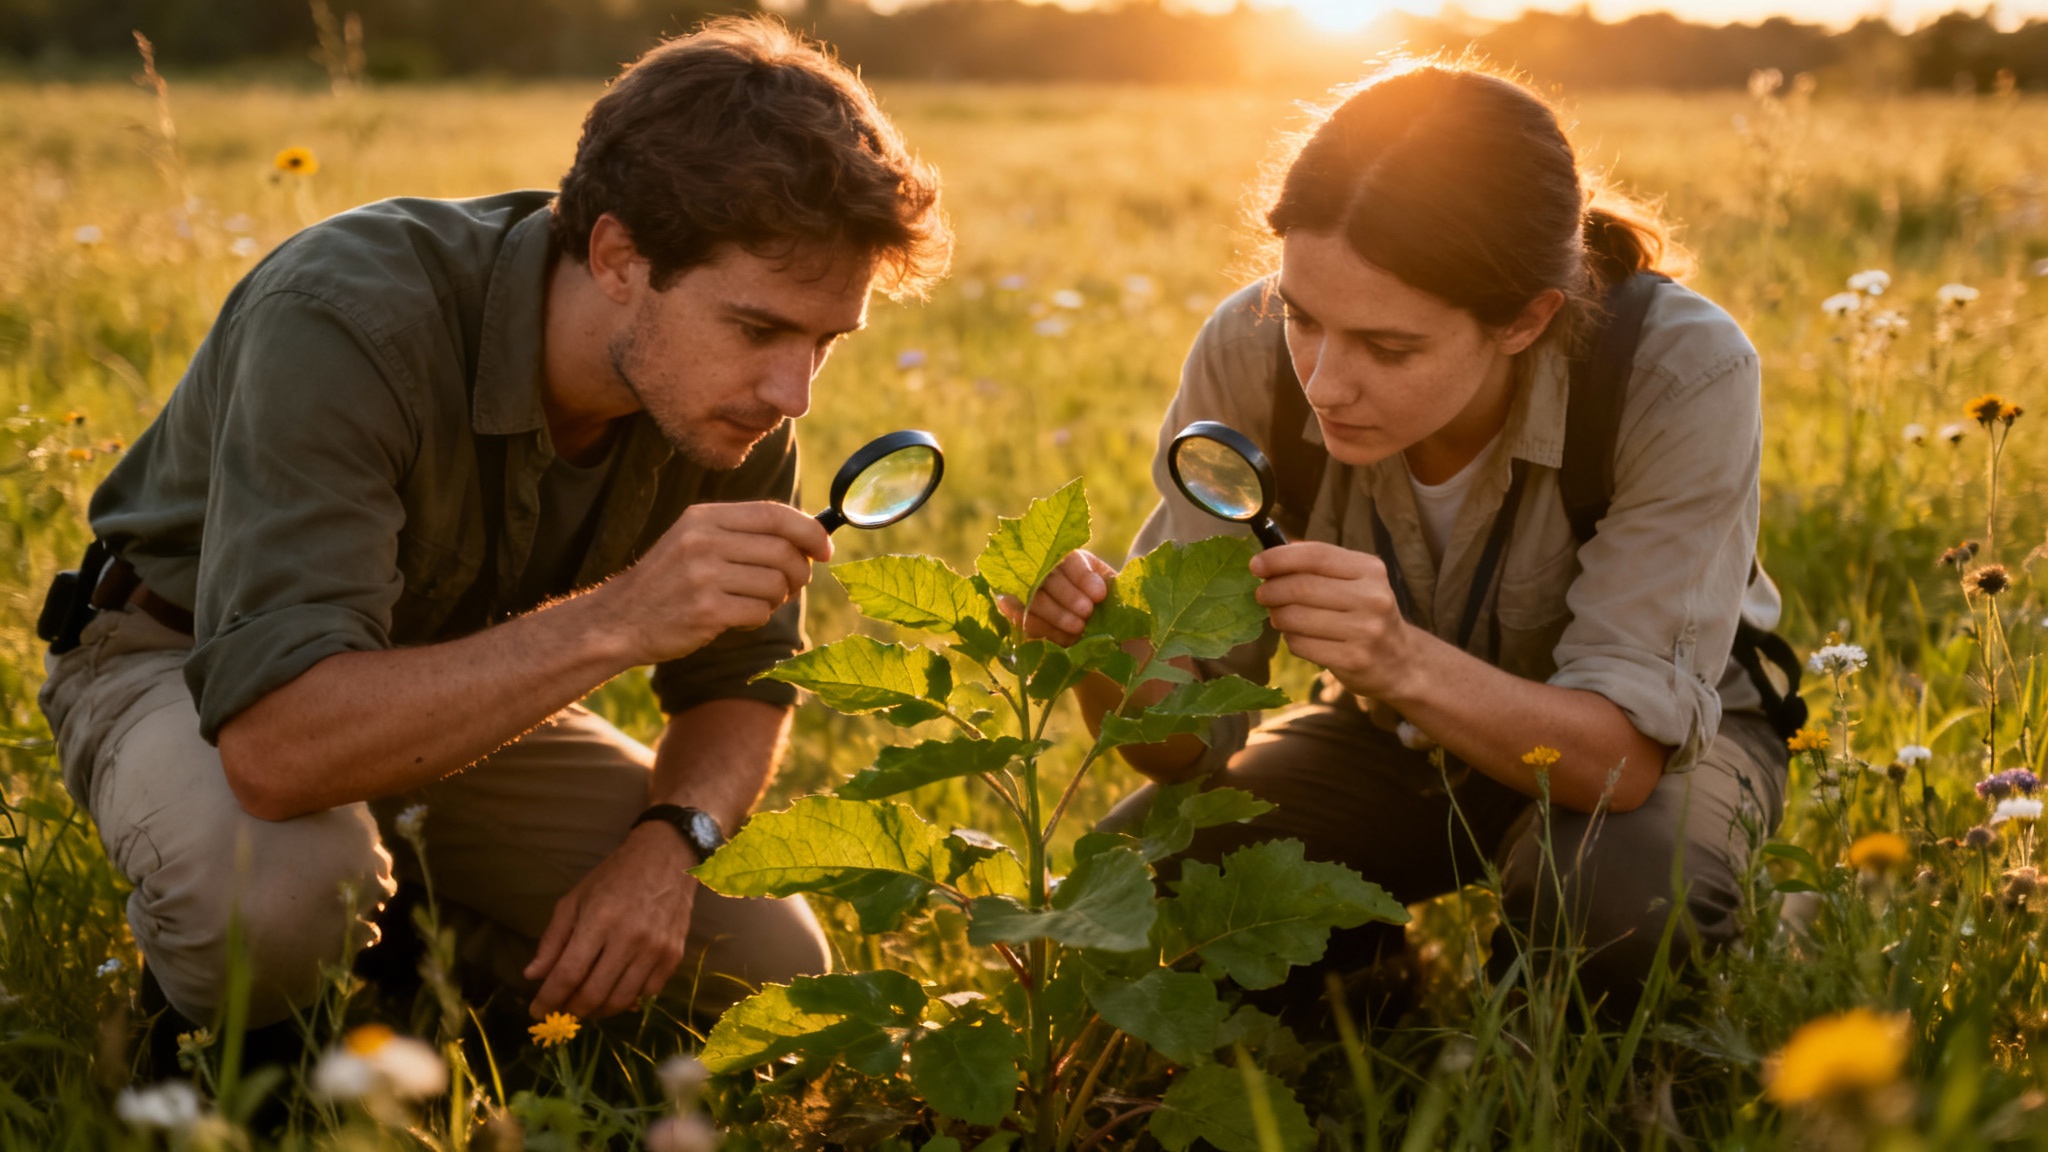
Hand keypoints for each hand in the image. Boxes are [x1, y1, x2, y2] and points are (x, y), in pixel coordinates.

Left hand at [525, 823, 698, 1019]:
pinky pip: (648, 994)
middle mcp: (629, 938)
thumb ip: (553, 939)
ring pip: (621, 1000)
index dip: (549, 999)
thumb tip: (533, 975)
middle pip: (594, 994)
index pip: (568, 974)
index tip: (536, 1012)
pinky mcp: (674, 956)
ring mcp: (655, 949)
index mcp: (599, 920)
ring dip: (597, 1012)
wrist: (667, 858)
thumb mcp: (575, 899)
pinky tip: (614, 994)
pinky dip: (627, 1001)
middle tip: (560, 1013)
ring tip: (584, 1008)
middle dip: (571, 1011)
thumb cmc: (615, 876)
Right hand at [601, 501, 831, 665]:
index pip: (774, 514)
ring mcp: (703, 576)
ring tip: (755, 601)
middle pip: (783, 551)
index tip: (825, 549)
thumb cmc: (670, 581)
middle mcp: (703, 541)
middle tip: (791, 585)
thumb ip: (744, 532)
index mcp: (704, 517)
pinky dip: (758, 618)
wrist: (620, 619)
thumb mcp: (695, 539)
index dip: (809, 531)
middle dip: (799, 572)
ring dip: (777, 598)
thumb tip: (810, 536)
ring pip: (776, 584)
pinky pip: (759, 612)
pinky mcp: (706, 611)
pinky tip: (738, 617)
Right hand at [996, 550, 1116, 644]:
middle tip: (1087, 613)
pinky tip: (1065, 639)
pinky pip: (1023, 620)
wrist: (1099, 638)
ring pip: (1033, 598)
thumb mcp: (1117, 596)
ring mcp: (1027, 593)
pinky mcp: (1018, 616)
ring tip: (1078, 628)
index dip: (1082, 577)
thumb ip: (1117, 591)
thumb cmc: (1110, 612)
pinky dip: (1044, 630)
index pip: (1070, 560)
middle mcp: (1046, 571)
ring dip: (1055, 614)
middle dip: (1068, 595)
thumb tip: (1122, 594)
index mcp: (1072, 561)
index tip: (1099, 595)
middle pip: (1047, 576)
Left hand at [1251, 543, 1417, 701]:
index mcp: (1370, 570)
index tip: (1256, 565)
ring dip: (1277, 616)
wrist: (1400, 660)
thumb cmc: (1365, 613)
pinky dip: (1290, 639)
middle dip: (1271, 590)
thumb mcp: (1355, 581)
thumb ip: (1319, 565)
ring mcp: (1365, 631)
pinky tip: (1296, 636)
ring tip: (1278, 616)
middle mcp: (1372, 598)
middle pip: (1302, 587)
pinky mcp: (1353, 659)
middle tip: (1261, 594)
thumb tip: (1273, 552)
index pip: (1316, 555)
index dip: (1280, 558)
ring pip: (1296, 618)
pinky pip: (1301, 645)